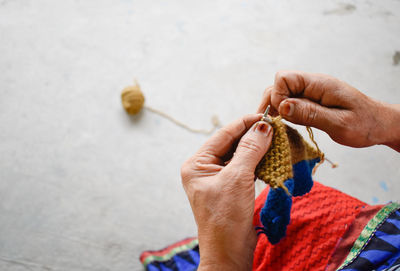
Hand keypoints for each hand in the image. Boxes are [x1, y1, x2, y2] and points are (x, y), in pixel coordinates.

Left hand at [181, 114, 272, 269]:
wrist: (229, 253)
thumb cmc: (226, 218)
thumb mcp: (237, 179)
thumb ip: (250, 150)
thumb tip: (263, 127)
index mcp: (196, 163)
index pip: (223, 134)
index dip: (245, 123)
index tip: (266, 115)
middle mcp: (204, 168)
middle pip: (231, 143)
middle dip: (252, 135)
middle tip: (275, 126)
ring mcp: (217, 178)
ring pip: (239, 154)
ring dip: (256, 147)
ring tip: (276, 138)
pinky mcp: (230, 188)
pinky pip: (244, 167)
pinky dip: (257, 161)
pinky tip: (270, 154)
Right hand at [257, 71, 399, 149]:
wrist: (380, 124)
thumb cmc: (365, 124)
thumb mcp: (339, 123)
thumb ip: (310, 113)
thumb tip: (283, 106)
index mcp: (319, 84)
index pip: (283, 78)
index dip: (277, 97)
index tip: (283, 116)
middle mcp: (312, 85)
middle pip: (278, 86)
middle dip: (272, 104)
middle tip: (274, 125)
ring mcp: (311, 93)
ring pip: (281, 95)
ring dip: (276, 110)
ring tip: (279, 127)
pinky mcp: (311, 101)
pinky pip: (290, 103)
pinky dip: (284, 114)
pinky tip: (286, 126)